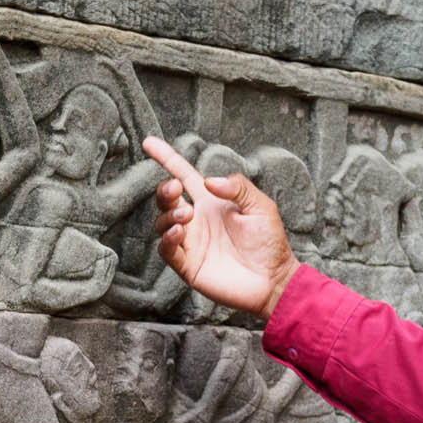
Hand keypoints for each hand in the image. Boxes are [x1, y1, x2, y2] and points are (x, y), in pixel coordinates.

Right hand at [143, 136, 297, 318]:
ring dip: (168, 215)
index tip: (149, 143)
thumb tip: (209, 181)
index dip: (167, 158)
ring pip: (162, 223)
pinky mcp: (188, 265)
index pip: (184, 174)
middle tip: (175, 188)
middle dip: (165, 190)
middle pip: (167, 199)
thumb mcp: (261, 206)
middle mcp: (197, 220)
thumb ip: (238, 187)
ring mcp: (191, 242)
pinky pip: (166, 250)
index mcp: (212, 202)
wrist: (273, 279)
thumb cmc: (270, 242)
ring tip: (186, 215)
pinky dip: (167, 239)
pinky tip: (180, 232)